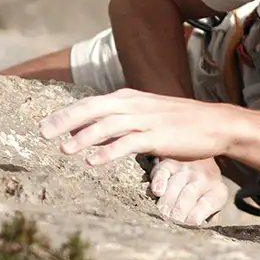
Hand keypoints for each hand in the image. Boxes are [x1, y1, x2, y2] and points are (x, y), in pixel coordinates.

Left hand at [40, 89, 238, 165]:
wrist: (216, 124)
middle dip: (65, 121)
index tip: (45, 126)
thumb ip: (125, 120)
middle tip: (43, 135)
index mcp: (130, 98)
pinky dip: (108, 151)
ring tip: (64, 150)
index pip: (90, 103)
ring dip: (83, 137)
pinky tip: (93, 161)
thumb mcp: (150, 114)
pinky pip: (127, 143)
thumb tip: (98, 131)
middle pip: (92, 110)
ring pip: (106, 126)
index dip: (66, 114)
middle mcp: (135, 105)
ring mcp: (146, 120)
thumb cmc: (182, 123)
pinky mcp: (158, 137)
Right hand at [148, 156, 228, 225]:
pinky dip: (158, 182)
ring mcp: (186, 169)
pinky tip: (157, 192)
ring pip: (172, 190)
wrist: (204, 155)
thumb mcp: (214, 204)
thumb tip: (194, 236)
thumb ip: (207, 219)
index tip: (179, 233)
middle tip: (164, 229)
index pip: (199, 213)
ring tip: (158, 218)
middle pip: (184, 203)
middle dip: (172, 218)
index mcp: (217, 192)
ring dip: (163, 206)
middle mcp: (203, 179)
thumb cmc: (206, 191)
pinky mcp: (170, 162)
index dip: (187, 225)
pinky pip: (162, 172)